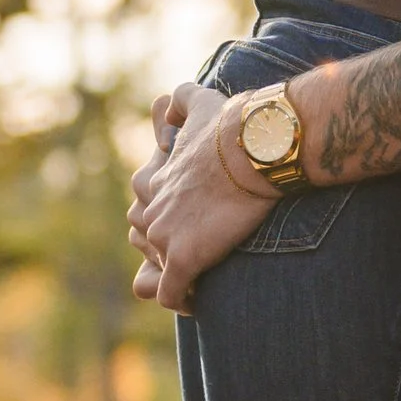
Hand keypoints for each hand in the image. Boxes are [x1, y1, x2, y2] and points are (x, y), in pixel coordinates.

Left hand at [127, 83, 272, 312]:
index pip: (145, 210)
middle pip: (146, 242)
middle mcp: (150, 210)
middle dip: (171, 250)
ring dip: (179, 274)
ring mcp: (162, 236)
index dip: (171, 220)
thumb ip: (179, 100)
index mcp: (151, 180)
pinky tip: (200, 300)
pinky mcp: (182, 259)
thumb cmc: (234, 126)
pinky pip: (170, 294)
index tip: (197, 224)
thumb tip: (164, 105)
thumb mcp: (200, 102)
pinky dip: (183, 300)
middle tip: (204, 251)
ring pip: (158, 268)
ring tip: (207, 276)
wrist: (255, 150)